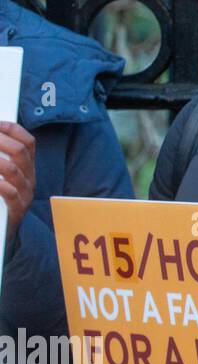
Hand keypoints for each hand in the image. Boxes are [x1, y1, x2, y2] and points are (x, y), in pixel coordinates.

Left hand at [0, 121, 35, 241]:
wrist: (4, 233)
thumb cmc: (0, 200)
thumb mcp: (4, 178)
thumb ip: (1, 161)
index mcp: (27, 169)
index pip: (28, 143)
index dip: (13, 130)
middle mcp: (29, 179)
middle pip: (21, 151)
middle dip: (0, 141)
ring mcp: (25, 194)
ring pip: (13, 169)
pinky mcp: (17, 209)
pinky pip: (9, 192)